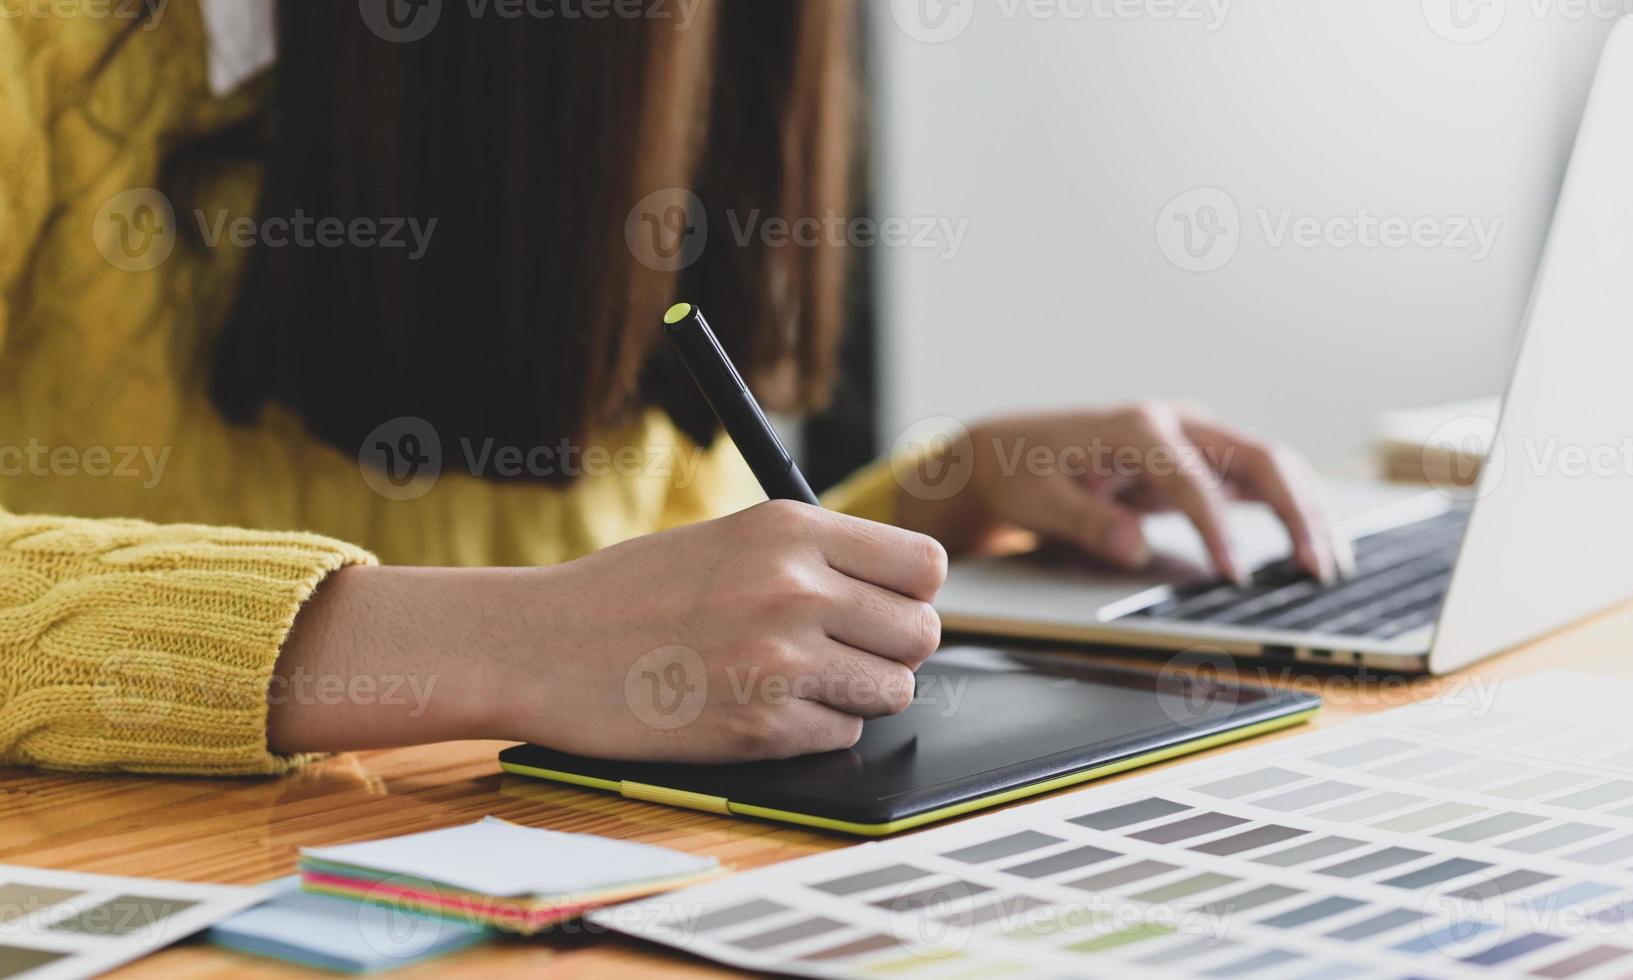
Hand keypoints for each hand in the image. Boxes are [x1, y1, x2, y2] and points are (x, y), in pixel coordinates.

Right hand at [271, 501, 946, 762]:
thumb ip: (813, 555)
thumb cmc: (629, 590)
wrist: (542, 645)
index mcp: (790, 529)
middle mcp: (795, 589)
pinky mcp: (762, 727)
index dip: (912, 590)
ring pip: (892, 691)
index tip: (886, 603)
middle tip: (846, 649)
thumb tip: (901, 587)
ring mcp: (780, 662)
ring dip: (859, 692)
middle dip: (892, 647)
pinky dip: (816, 728)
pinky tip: (765, 707)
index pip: (924, 565)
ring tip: (803, 679)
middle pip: (921, 633)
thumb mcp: (729, 536)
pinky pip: (842, 734)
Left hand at [897, 401, 1341, 584]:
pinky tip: (1309, 548)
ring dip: (1305, 511)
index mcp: (1136, 427)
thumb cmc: (1021, 470)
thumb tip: (1133, 546)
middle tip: (1316, 567)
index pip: (1192, 479)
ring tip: (1327, 565)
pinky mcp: (1200, 460)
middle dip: (1294, 510)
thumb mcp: (1038, 499)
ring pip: (1270, 466)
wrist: (1011, 451)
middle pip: (1257, 457)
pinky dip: (1288, 511)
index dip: (1217, 529)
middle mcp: (1176, 423)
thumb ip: (1086, 521)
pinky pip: (1256, 482)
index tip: (1234, 575)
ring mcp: (1194, 438)